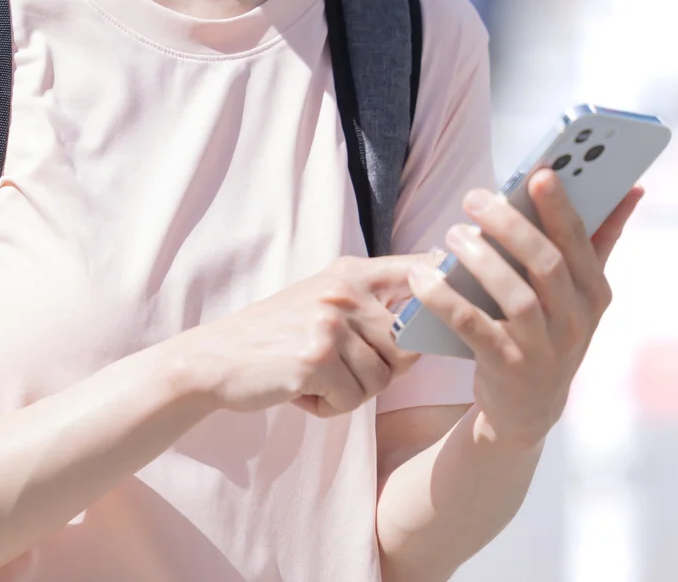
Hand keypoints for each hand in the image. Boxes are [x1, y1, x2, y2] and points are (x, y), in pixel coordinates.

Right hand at [174, 256, 425, 418]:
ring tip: (313, 378)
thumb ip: (371, 306)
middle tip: (339, 369)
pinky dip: (328, 407)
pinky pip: (352, 400)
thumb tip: (434, 322)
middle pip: (407, 345)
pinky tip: (299, 391)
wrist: (216, 359)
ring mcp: (330, 323)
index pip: (421, 270)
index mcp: (352, 273)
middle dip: (382, 370)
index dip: (448, 287)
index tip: (460, 302)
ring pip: (381, 380)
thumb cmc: (276, 337)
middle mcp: (345, 291)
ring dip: (351, 392)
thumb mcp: (324, 302)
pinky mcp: (316, 358)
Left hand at [409, 170, 642, 449]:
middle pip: (547, 264)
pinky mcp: (507, 368)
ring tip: (452, 235)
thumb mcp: (582, 293)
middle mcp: (575, 321)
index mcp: (594, 293)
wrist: (528, 409)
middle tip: (474, 198)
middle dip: (512, 225)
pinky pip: (473, 327)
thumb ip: (602, 239)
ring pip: (516, 297)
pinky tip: (423, 278)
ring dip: (480, 260)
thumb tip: (633, 187)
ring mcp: (543, 348)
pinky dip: (445, 300)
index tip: (540, 172)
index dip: (561, 206)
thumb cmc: (552, 331)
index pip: (581, 240)